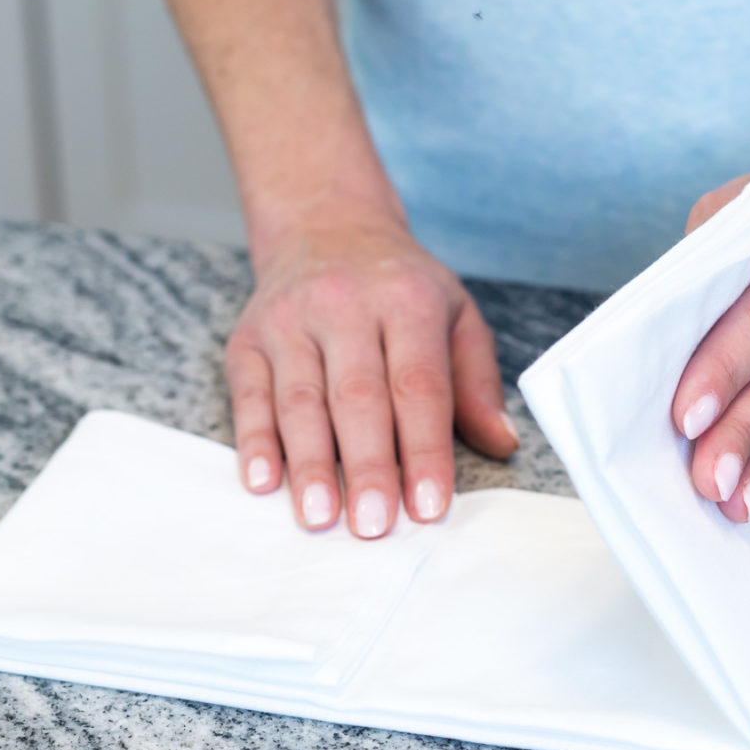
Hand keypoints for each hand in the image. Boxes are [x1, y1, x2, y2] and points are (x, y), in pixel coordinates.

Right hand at [225, 219, 518, 537]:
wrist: (324, 225)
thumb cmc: (399, 286)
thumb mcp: (456, 314)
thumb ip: (477, 382)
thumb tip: (501, 443)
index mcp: (406, 301)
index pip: (418, 384)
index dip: (424, 449)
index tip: (428, 505)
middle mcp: (344, 305)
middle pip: (357, 397)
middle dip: (366, 467)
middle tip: (374, 524)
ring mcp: (289, 321)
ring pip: (299, 401)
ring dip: (309, 465)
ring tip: (320, 517)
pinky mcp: (247, 339)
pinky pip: (249, 396)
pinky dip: (254, 442)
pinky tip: (264, 483)